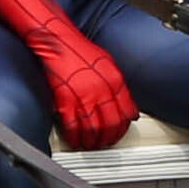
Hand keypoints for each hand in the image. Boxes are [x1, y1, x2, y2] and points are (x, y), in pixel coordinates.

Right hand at [34, 26, 138, 149]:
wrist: (59, 42)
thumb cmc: (80, 51)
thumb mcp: (109, 65)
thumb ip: (120, 87)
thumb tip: (129, 108)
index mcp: (114, 81)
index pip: (126, 112)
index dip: (124, 127)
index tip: (120, 132)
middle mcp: (101, 90)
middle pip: (111, 125)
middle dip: (109, 138)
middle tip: (106, 143)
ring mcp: (83, 97)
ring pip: (92, 130)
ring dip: (92, 142)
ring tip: (91, 145)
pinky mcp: (65, 101)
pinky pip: (72, 127)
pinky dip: (74, 138)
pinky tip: (75, 141)